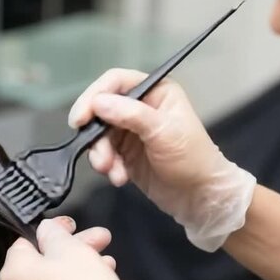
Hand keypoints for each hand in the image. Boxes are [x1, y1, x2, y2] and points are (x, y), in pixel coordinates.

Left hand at [0, 217, 152, 279]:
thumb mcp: (73, 251)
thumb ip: (54, 233)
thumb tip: (45, 229)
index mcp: (13, 274)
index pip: (26, 242)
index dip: (54, 231)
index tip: (74, 227)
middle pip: (41, 265)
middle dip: (73, 251)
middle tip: (100, 244)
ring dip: (76, 274)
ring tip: (106, 268)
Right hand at [68, 69, 255, 251]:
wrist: (199, 197)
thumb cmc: (192, 159)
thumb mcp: (164, 132)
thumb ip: (130, 114)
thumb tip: (98, 102)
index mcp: (155, 92)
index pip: (115, 82)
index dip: (94, 96)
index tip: (80, 118)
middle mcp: (139, 107)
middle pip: (100, 109)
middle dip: (95, 134)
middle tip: (95, 152)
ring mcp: (130, 131)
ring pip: (98, 134)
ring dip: (100, 154)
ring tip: (110, 170)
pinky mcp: (123, 153)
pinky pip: (103, 153)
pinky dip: (107, 166)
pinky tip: (119, 177)